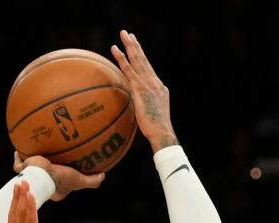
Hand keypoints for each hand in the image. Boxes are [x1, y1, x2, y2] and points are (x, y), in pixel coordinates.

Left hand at [0, 179, 79, 222]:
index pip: (30, 220)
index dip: (30, 206)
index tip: (30, 192)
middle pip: (20, 213)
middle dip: (22, 196)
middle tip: (24, 181)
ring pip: (13, 214)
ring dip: (16, 199)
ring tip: (18, 184)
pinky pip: (11, 219)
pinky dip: (12, 207)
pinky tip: (15, 200)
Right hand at [13, 152, 103, 200]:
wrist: (42, 174)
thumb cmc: (60, 179)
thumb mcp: (79, 180)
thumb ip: (91, 181)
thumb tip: (103, 176)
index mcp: (54, 189)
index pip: (57, 187)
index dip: (61, 182)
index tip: (64, 174)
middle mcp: (41, 184)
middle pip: (42, 178)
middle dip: (44, 174)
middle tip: (48, 164)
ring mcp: (31, 177)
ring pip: (29, 171)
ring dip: (30, 165)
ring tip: (31, 156)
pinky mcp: (23, 170)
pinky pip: (18, 164)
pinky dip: (18, 158)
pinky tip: (18, 150)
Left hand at [110, 30, 177, 150]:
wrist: (162, 132)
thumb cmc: (156, 130)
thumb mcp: (150, 115)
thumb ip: (143, 107)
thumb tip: (135, 108)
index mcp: (158, 88)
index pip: (148, 68)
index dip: (141, 56)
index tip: (135, 46)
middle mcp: (155, 82)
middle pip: (144, 60)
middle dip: (135, 45)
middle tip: (127, 33)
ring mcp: (149, 84)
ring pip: (138, 61)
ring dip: (130, 46)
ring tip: (123, 35)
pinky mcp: (141, 89)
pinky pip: (129, 71)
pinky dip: (122, 60)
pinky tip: (116, 51)